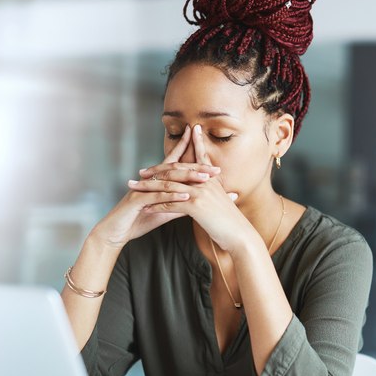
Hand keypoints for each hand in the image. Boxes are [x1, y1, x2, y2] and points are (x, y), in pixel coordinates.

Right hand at [90, 126, 221, 247]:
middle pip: (175, 169)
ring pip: (168, 180)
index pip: (174, 162)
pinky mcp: (136, 200)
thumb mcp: (164, 211)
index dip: (187, 150)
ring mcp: (142, 188)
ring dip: (187, 178)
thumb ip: (180, 204)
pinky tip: (186, 195)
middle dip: (196, 167)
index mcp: (156, 181)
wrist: (116, 232)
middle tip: (215, 169)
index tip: (205, 144)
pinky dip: (172, 195)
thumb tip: (199, 200)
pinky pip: (157, 196)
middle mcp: (149, 180)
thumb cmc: (139, 220)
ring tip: (205, 178)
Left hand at [131, 125, 252, 251]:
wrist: (240, 236)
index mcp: (211, 179)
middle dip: (156, 170)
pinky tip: (145, 208)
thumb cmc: (232, 222)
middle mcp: (205, 182)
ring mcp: (200, 192)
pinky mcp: (196, 206)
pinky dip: (156, 206)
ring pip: (168, 186)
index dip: (187, 146)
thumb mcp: (223, 202)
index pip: (197, 157)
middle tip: (140, 172)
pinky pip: (170, 204)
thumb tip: (207, 189)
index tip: (175, 140)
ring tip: (135, 188)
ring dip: (149, 188)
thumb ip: (214, 192)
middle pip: (175, 171)